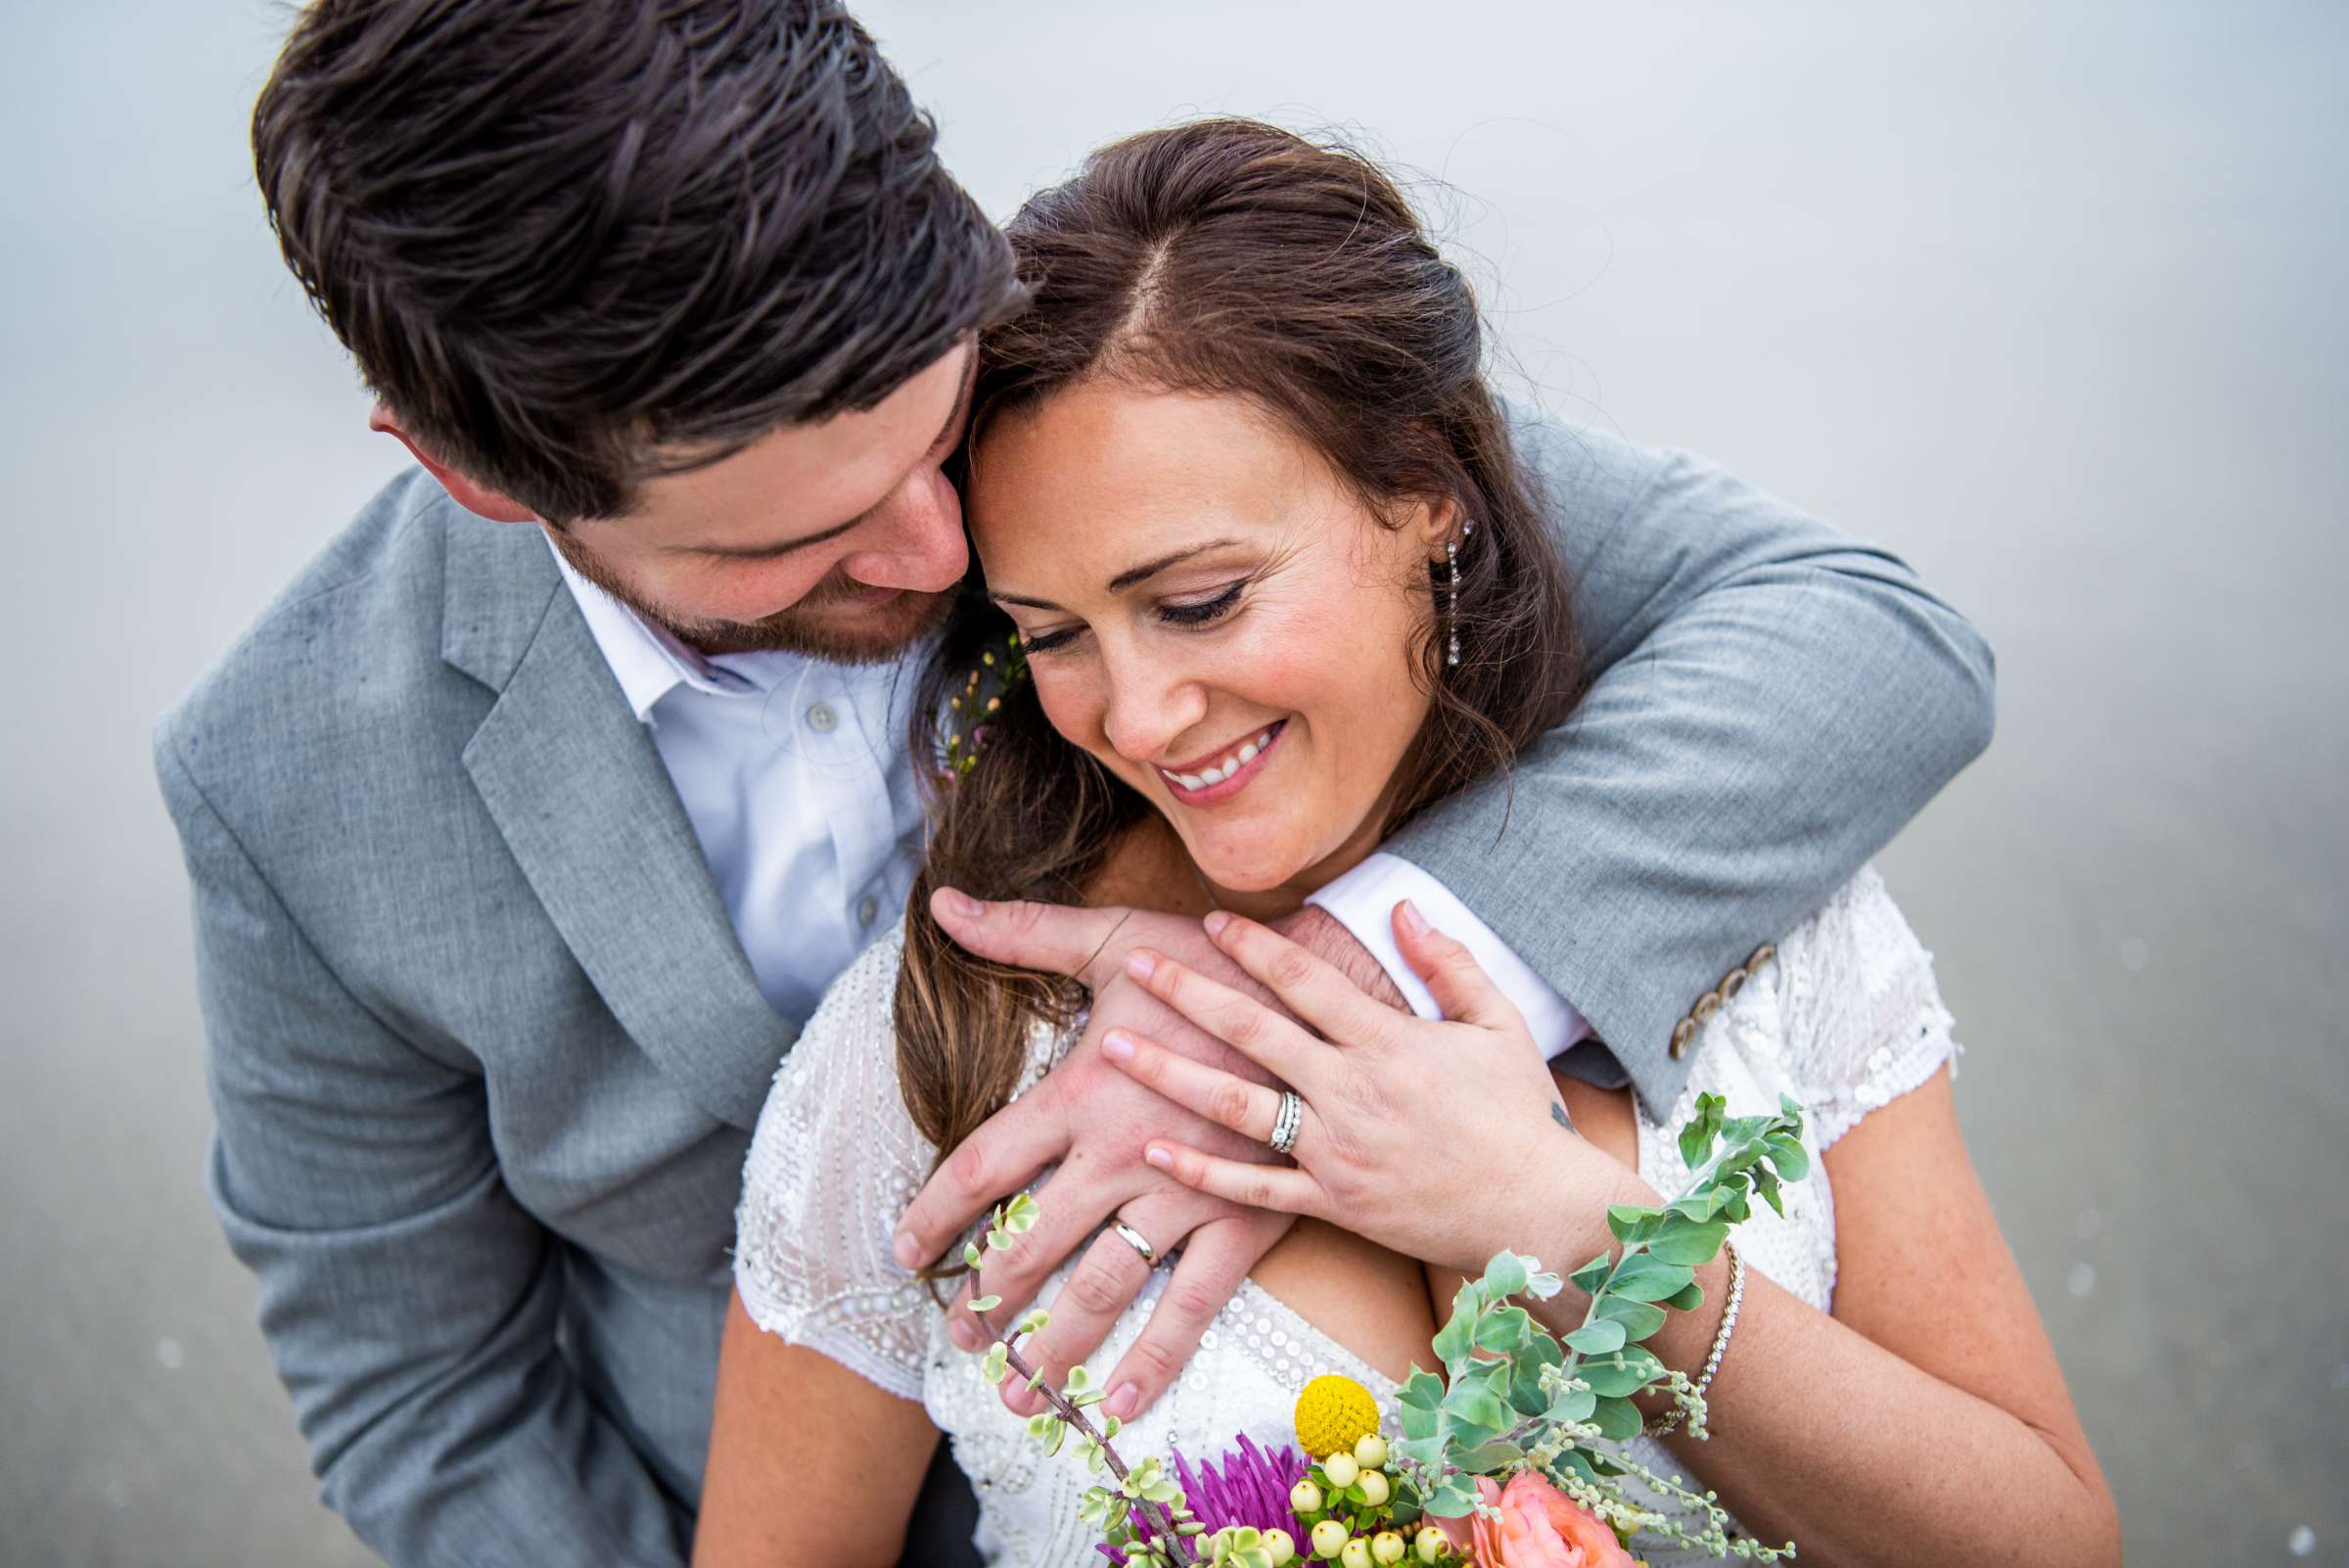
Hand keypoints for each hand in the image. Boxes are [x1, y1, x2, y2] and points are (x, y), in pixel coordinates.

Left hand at [894, 890, 1386, 1419]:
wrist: (1330, 990)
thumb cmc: (1218, 962)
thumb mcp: (1116, 939)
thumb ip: (1024, 932)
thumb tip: (944, 904)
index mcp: (1083, 1092)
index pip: (982, 1167)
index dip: (934, 1215)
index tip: (904, 1249)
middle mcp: (1121, 1154)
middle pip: (1031, 1243)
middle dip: (989, 1297)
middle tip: (959, 1336)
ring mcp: (1183, 1193)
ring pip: (1101, 1285)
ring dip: (1056, 1344)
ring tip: (1018, 1391)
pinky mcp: (1243, 1220)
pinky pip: (1191, 1304)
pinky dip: (1157, 1357)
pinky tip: (1122, 1401)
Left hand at [1103, 899, 1651, 1277]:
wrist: (1538, 1212)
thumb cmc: (1522, 1115)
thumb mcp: (1499, 1025)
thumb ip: (1448, 963)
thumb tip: (1404, 906)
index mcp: (1389, 1041)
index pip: (1306, 979)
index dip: (1254, 945)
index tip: (1210, 919)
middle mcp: (1352, 1091)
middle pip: (1253, 1032)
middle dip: (1188, 993)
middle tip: (1136, 964)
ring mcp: (1337, 1151)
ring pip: (1236, 1107)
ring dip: (1169, 1074)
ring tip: (1113, 1048)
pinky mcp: (1333, 1204)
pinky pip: (1255, 1189)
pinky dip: (1202, 1172)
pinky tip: (1155, 1151)